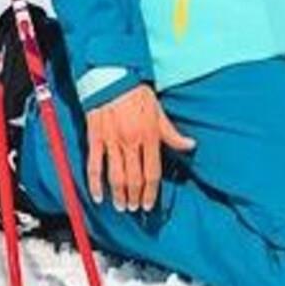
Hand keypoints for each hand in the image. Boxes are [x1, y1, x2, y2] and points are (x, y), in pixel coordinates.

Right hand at [85, 85, 194, 211]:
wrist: (111, 77)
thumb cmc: (136, 93)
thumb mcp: (159, 111)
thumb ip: (172, 133)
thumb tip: (190, 145)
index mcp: (149, 135)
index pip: (152, 172)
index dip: (151, 192)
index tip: (149, 203)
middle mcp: (131, 141)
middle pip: (134, 178)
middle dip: (135, 197)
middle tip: (135, 208)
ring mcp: (112, 141)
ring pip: (115, 176)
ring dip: (119, 195)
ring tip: (121, 206)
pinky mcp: (95, 138)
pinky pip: (94, 166)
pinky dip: (95, 184)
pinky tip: (98, 196)